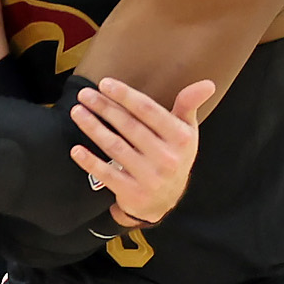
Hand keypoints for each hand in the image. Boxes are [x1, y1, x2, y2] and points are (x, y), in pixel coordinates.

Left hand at [70, 76, 218, 227]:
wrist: (166, 200)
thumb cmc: (173, 156)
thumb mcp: (186, 132)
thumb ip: (189, 105)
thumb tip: (207, 84)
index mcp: (180, 138)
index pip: (149, 111)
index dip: (125, 96)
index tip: (105, 83)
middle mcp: (167, 158)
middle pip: (129, 127)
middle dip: (104, 108)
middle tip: (85, 94)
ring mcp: (149, 177)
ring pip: (115, 147)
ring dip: (93, 128)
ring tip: (77, 112)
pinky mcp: (132, 193)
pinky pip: (107, 175)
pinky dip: (90, 162)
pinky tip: (76, 150)